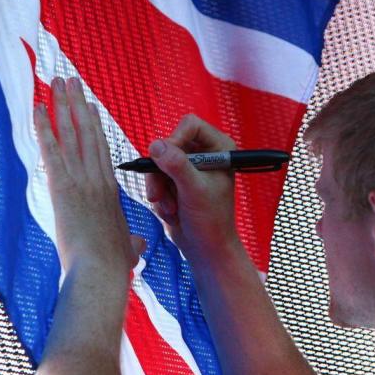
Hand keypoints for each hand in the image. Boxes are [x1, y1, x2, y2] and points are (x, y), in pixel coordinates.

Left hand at [34, 77, 145, 274]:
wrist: (101, 272)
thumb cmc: (113, 266)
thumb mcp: (127, 251)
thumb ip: (131, 244)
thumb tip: (137, 246)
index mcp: (110, 191)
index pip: (102, 150)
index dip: (95, 125)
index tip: (90, 106)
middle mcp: (97, 179)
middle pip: (88, 133)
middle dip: (79, 104)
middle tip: (71, 81)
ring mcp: (81, 180)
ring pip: (72, 134)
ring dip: (63, 105)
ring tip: (56, 82)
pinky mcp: (63, 187)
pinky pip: (52, 150)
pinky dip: (44, 127)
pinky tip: (39, 107)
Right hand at [144, 114, 239, 258]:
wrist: (206, 249)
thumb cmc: (211, 221)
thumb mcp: (194, 191)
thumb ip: (176, 166)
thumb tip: (156, 145)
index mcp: (219, 148)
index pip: (190, 125)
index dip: (175, 139)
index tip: (165, 158)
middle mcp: (203, 154)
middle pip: (169, 145)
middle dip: (162, 173)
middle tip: (160, 193)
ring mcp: (188, 168)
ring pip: (158, 164)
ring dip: (159, 188)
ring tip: (169, 208)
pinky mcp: (176, 182)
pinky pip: (156, 179)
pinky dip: (159, 197)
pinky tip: (171, 211)